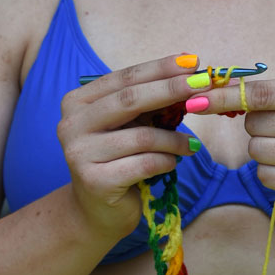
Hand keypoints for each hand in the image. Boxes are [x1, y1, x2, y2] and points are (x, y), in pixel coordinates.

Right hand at [57, 53, 206, 242]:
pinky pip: (145, 164)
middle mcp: (71, 124)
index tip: (192, 62)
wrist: (97, 212)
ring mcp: (79, 154)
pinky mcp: (95, 181)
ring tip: (191, 145)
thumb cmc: (119, 160)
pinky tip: (172, 163)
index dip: (160, 68)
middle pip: (130, 100)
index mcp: (78, 102)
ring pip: (142, 136)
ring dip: (174, 139)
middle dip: (171, 89)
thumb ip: (150, 103)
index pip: (124, 78)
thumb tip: (192, 75)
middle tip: (203, 85)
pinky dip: (166, 161)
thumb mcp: (131, 125)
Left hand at [198, 76, 274, 210]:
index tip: (195, 98)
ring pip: (256, 149)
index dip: (225, 96)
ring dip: (261, 150)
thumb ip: (263, 95)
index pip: (262, 93)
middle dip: (255, 127)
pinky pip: (265, 174)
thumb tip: (208, 92)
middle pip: (256, 123)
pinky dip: (268, 171)